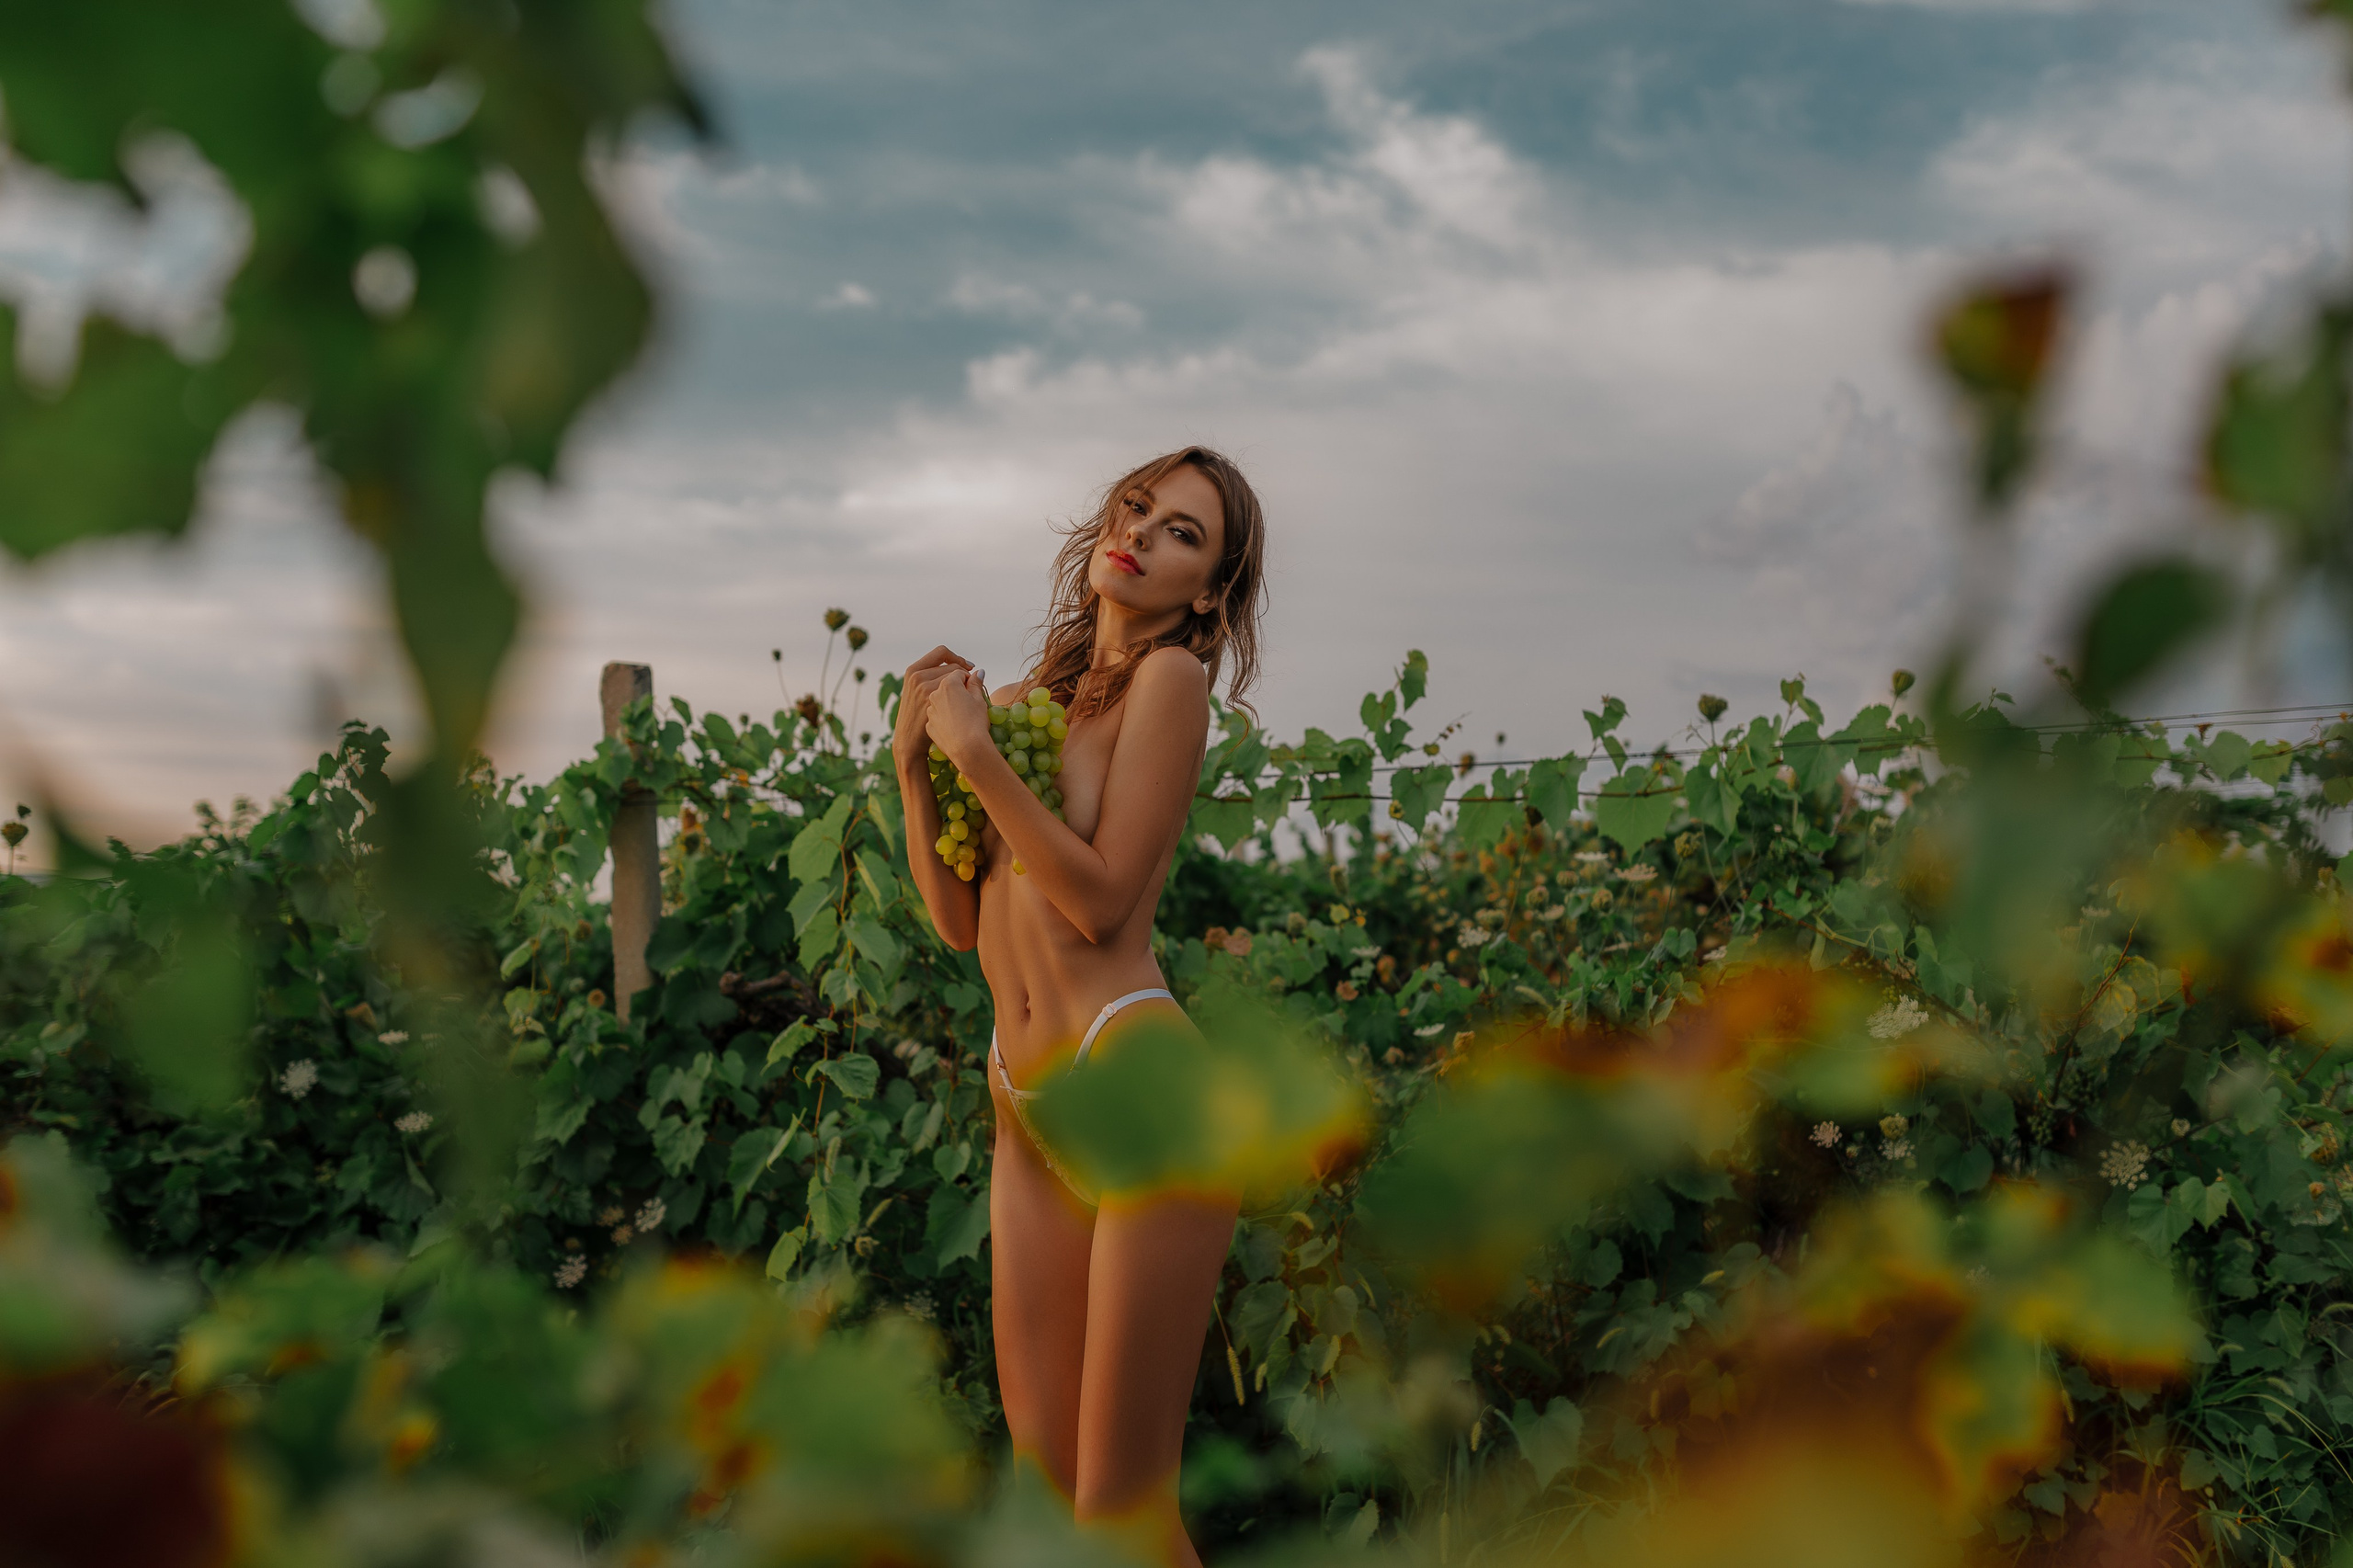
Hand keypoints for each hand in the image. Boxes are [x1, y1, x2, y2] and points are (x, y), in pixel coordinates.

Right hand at [892, 646, 971, 770]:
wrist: (910, 740)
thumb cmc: (917, 716)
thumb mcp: (918, 691)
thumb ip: (935, 676)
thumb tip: (970, 669)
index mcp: (914, 670)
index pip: (941, 652)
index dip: (958, 657)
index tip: (968, 666)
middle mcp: (919, 678)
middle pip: (953, 666)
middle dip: (964, 674)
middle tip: (969, 686)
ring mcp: (926, 690)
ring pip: (957, 679)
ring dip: (966, 686)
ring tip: (965, 698)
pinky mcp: (934, 703)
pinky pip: (959, 694)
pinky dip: (966, 697)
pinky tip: (964, 707)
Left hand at [924, 665, 993, 766]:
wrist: (966, 749)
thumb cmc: (976, 723)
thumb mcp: (979, 700)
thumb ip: (975, 683)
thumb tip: (977, 672)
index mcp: (948, 684)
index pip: (959, 673)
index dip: (969, 679)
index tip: (975, 688)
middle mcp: (934, 694)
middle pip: (947, 685)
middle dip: (958, 689)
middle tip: (971, 701)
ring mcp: (930, 710)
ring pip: (942, 701)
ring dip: (951, 703)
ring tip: (964, 716)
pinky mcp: (930, 724)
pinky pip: (938, 716)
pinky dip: (946, 717)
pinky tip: (956, 726)